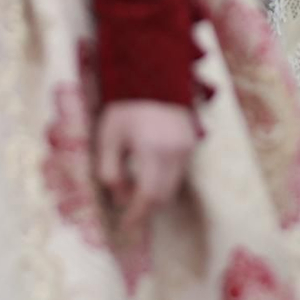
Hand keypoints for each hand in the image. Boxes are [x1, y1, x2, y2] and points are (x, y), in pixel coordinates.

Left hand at [94, 99, 195, 237]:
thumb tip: (119, 197)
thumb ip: (110, 169)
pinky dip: (164, 179)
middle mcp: (176, 152)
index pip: (148, 196)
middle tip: (127, 212)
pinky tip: (147, 171)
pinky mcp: (191, 142)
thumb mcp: (108, 135)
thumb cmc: (126, 104)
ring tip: (133, 189)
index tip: (124, 226)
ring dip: (155, 194)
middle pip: (164, 195)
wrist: (153, 73)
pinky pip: (178, 171)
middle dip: (146, 208)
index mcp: (153, 150)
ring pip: (173, 185)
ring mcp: (187, 147)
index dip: (136, 215)